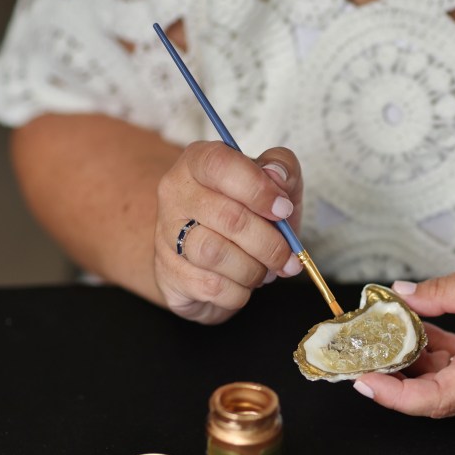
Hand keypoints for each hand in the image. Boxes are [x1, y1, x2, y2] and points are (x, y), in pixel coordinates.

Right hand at [154, 142, 303, 323]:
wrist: (209, 254)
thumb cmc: (247, 212)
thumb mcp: (273, 184)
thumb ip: (282, 169)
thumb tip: (277, 174)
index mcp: (198, 162)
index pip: (220, 165)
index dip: (258, 189)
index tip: (284, 210)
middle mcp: (175, 194)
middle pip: (228, 218)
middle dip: (269, 243)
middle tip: (288, 257)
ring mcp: (165, 234)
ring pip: (216, 255)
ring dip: (254, 270)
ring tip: (265, 270)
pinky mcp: (168, 272)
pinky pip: (212, 287)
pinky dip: (239, 292)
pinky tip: (242, 283)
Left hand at [352, 256, 454, 416]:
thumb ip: (443, 291)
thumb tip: (402, 294)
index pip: (432, 400)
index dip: (391, 394)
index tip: (361, 377)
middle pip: (432, 395)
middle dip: (393, 375)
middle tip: (361, 349)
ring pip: (447, 383)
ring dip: (416, 362)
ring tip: (385, 332)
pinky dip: (440, 354)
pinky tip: (422, 328)